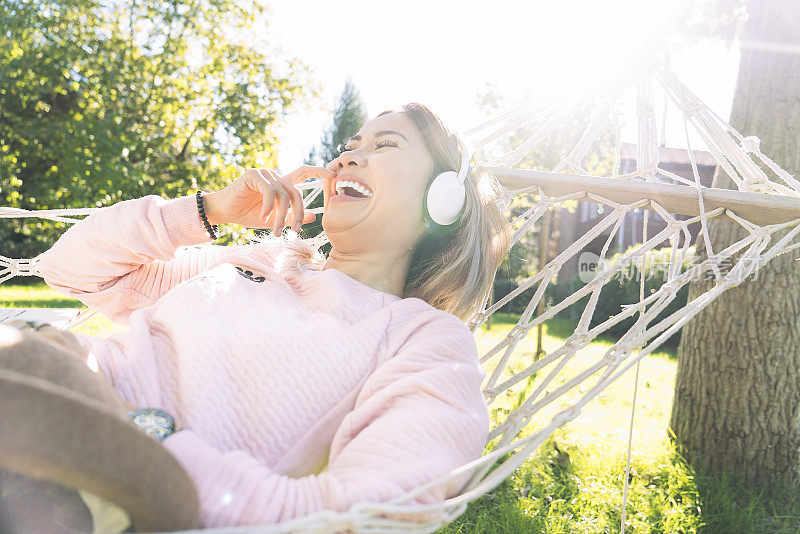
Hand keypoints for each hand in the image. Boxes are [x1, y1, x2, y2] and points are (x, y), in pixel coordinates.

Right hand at [203, 166, 334, 233]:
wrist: (223, 212)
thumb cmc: (247, 214)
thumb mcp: (274, 219)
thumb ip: (292, 217)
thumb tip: (315, 215)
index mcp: (281, 184)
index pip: (304, 173)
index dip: (318, 172)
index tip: (333, 175)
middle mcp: (275, 176)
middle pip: (296, 192)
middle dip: (298, 213)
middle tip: (295, 230)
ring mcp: (265, 174)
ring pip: (283, 195)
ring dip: (280, 216)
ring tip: (274, 230)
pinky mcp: (254, 175)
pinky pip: (270, 192)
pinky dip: (268, 207)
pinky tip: (262, 217)